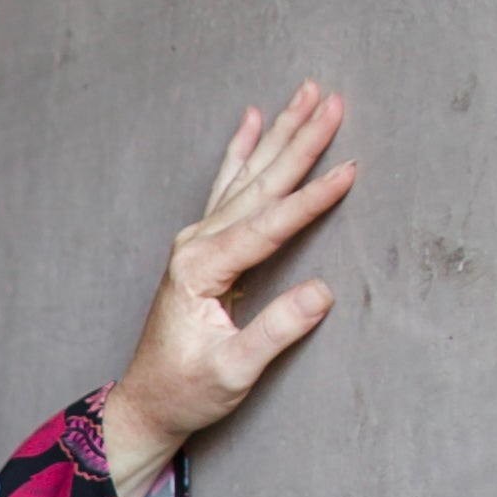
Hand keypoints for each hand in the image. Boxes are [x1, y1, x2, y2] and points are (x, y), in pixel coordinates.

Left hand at [100, 85, 355, 491]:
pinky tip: (252, 119)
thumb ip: (276, 331)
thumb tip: (322, 292)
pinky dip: (242, 152)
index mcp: (201, 270)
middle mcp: (195, 246)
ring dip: (279, 134)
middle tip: (334, 101)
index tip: (350, 170)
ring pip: (247, 176)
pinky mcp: (200, 248)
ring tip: (308, 92)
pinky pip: (227, 188)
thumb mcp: (234, 371)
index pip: (269, 225)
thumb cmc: (186, 392)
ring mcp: (195, 243)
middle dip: (299, 140)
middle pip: (259, 184)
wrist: (145, 404)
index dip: (312, 198)